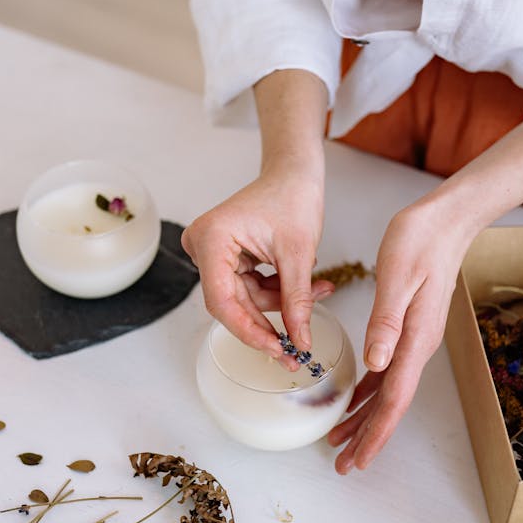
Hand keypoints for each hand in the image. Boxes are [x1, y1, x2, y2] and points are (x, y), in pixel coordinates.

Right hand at [182, 162, 332, 363]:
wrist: (294, 173)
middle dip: (268, 323)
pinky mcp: (228, 257)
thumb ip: (297, 300)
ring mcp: (214, 252)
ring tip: (318, 295)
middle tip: (295, 349)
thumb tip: (299, 340)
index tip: (275, 349)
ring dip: (281, 304)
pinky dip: (278, 292)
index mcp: (211, 238)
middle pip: (231, 303)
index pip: (221, 300)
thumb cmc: (293, 196)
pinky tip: (308, 287)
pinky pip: (250, 288)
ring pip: (245, 299)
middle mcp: (204, 245)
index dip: (248, 330)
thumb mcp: (299, 254)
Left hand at [328, 193, 470, 472]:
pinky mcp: (408, 328)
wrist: (446, 220)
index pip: (393, 399)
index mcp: (413, 339)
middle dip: (368, 436)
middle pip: (391, 404)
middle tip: (344, 465)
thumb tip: (374, 364)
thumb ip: (386, 322)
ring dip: (365, 417)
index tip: (357, 460)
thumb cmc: (420, 242)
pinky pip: (387, 370)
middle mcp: (417, 346)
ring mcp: (414, 339)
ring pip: (388, 391)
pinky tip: (355, 397)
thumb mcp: (397, 278)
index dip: (374, 433)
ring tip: (341, 440)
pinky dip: (368, 389)